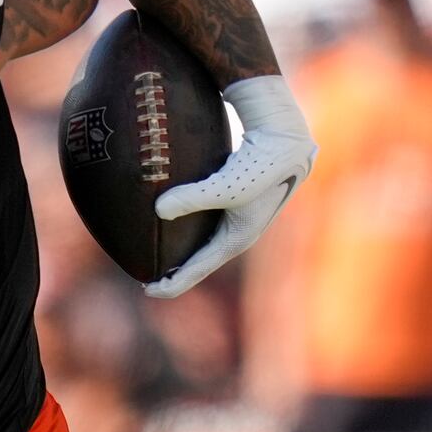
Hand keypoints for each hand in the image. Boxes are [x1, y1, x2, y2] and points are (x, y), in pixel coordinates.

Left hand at [146, 76, 315, 299]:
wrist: (286, 143)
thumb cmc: (261, 166)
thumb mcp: (225, 185)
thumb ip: (192, 198)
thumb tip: (158, 209)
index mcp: (235, 241)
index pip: (197, 272)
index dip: (171, 284)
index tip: (146, 289)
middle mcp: (236, 235)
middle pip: (199, 264)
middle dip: (174, 273)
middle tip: (145, 277)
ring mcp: (236, 220)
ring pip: (202, 245)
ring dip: (181, 255)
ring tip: (157, 257)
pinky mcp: (233, 203)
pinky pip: (204, 225)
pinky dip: (186, 232)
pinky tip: (171, 222)